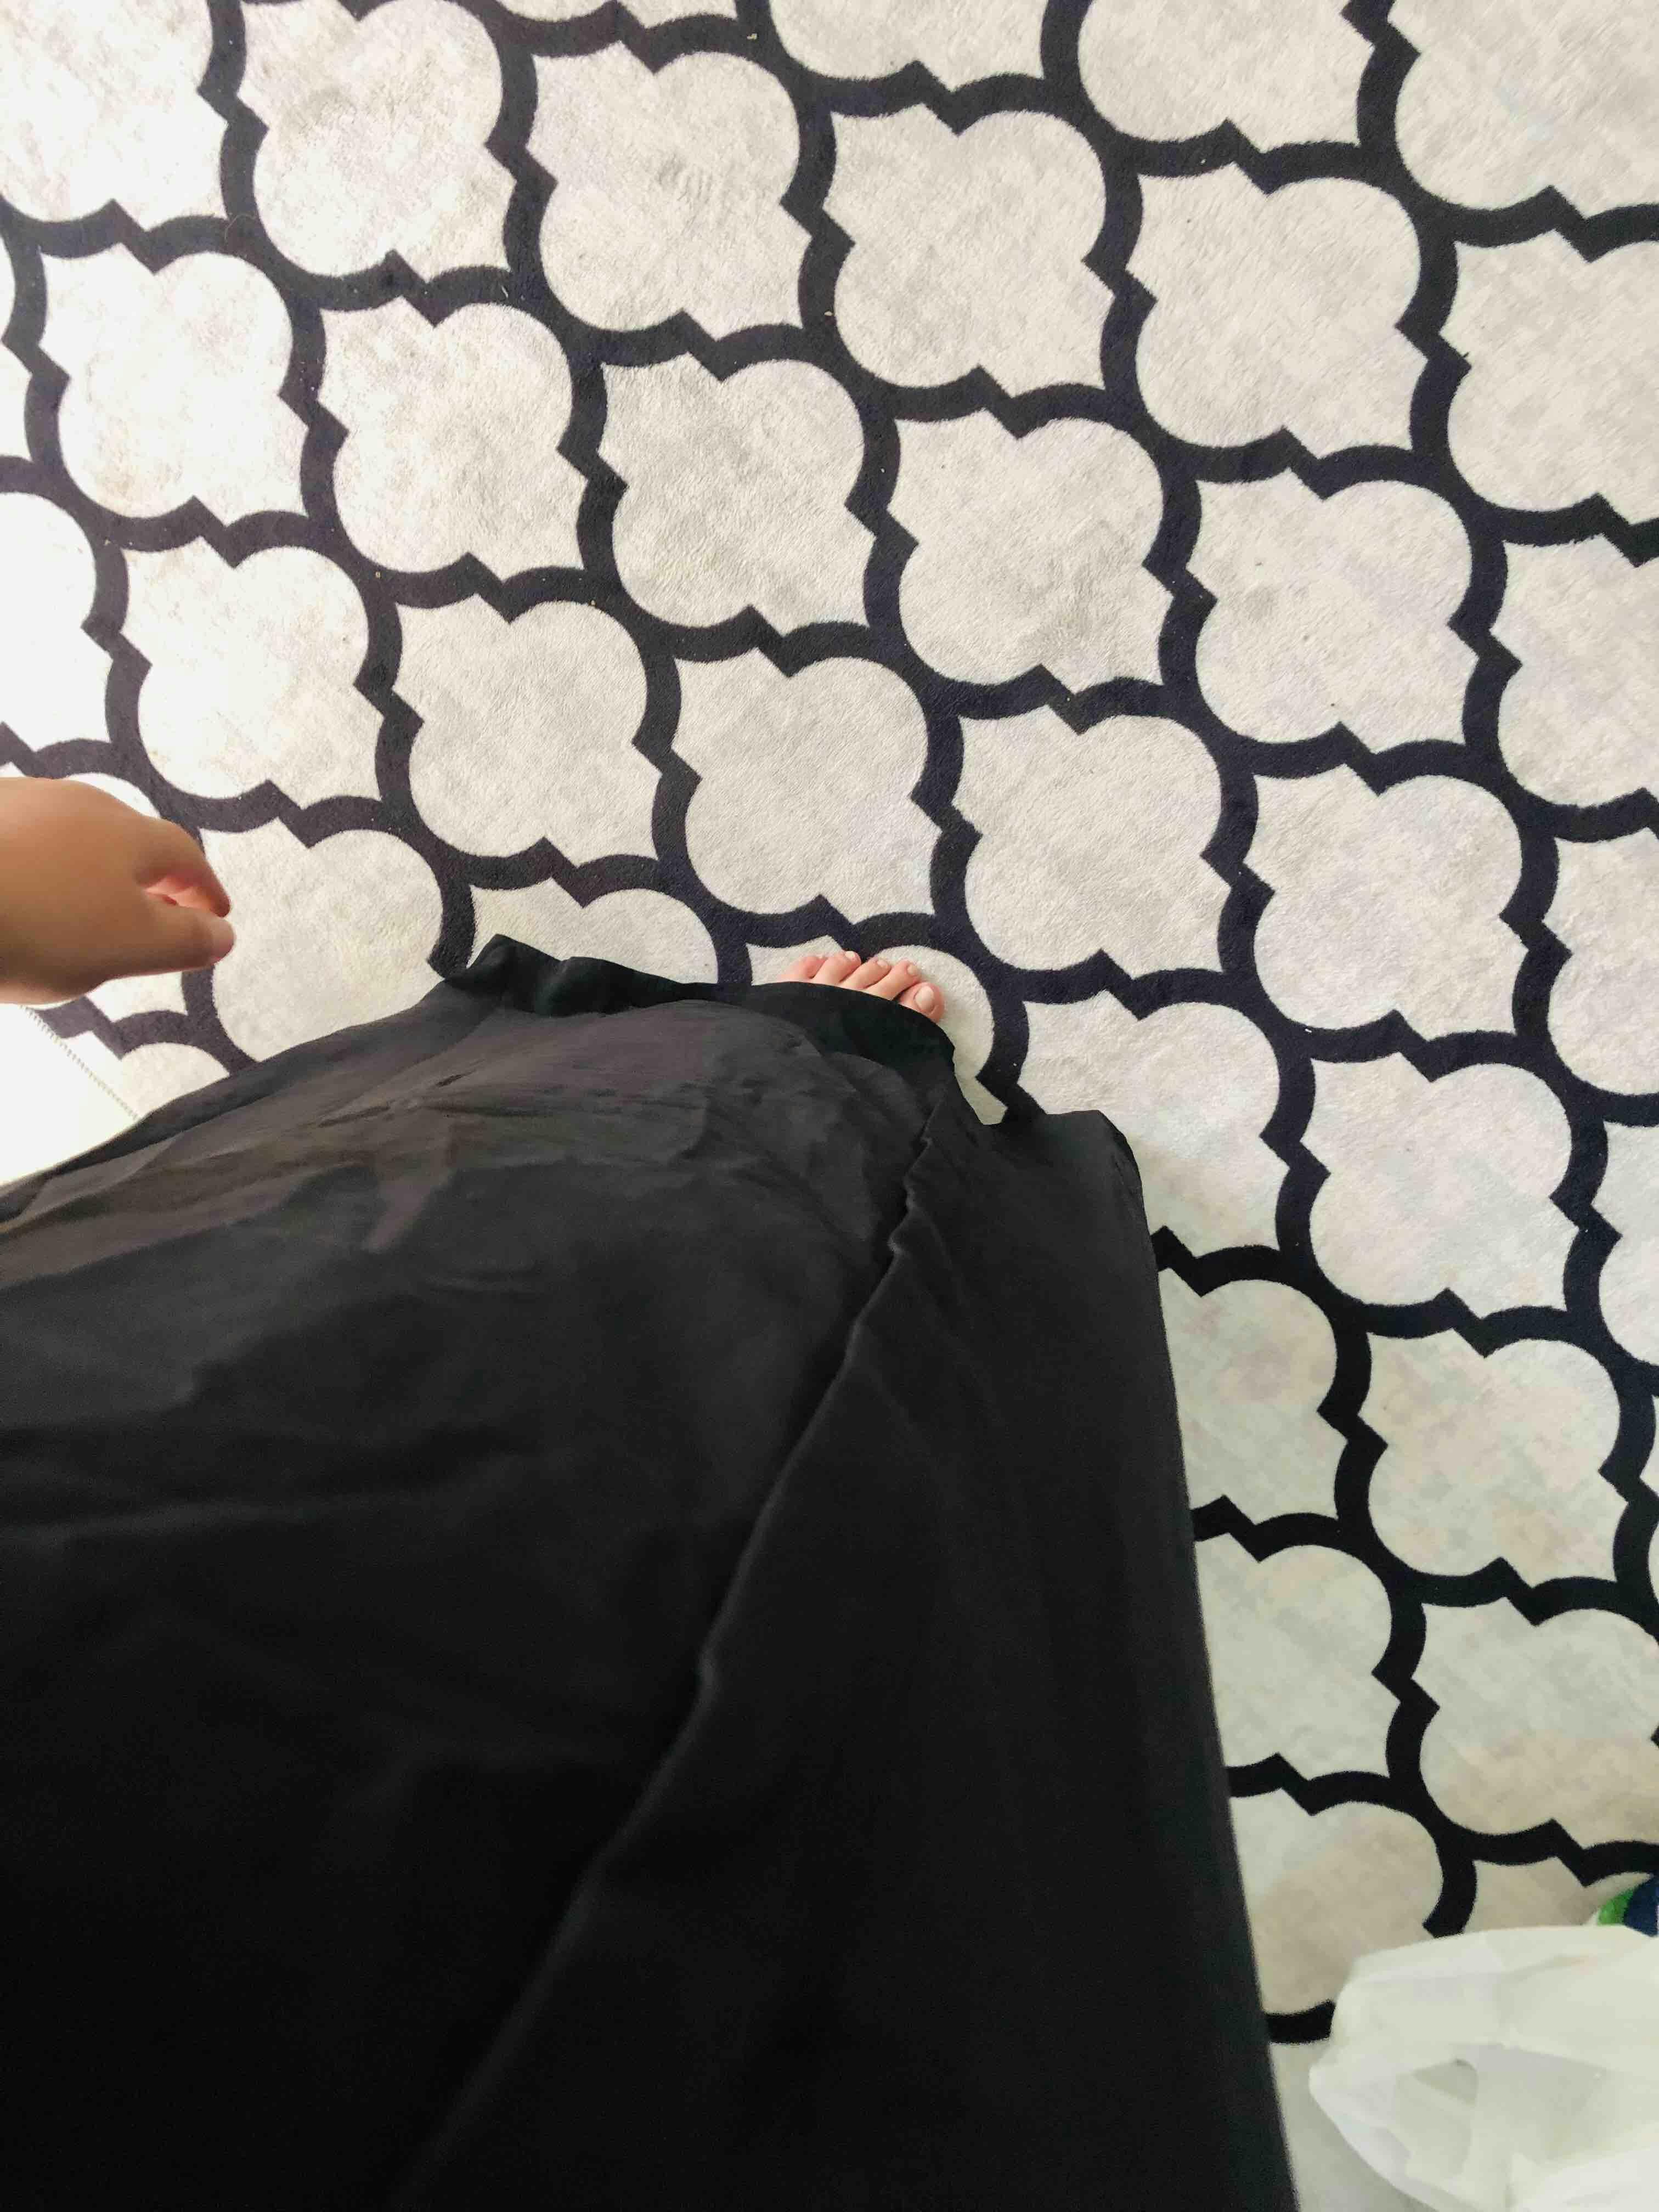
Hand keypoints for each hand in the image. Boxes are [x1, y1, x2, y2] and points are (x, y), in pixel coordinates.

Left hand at [0, 776, 233, 1006]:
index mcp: (127, 832)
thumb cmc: (37, 926)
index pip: (185, 857)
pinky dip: (36, 869)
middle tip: (154, 916)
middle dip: (148, 877)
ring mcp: (17, 802)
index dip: (205, 891)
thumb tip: (223, 933)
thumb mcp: (127, 948)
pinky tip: (18, 897)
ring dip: (88, 871)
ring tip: (81, 911)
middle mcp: (77, 802)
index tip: (214, 917)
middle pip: (128, 839)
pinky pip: (20, 843)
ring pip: (70, 836)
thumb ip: (183, 941)